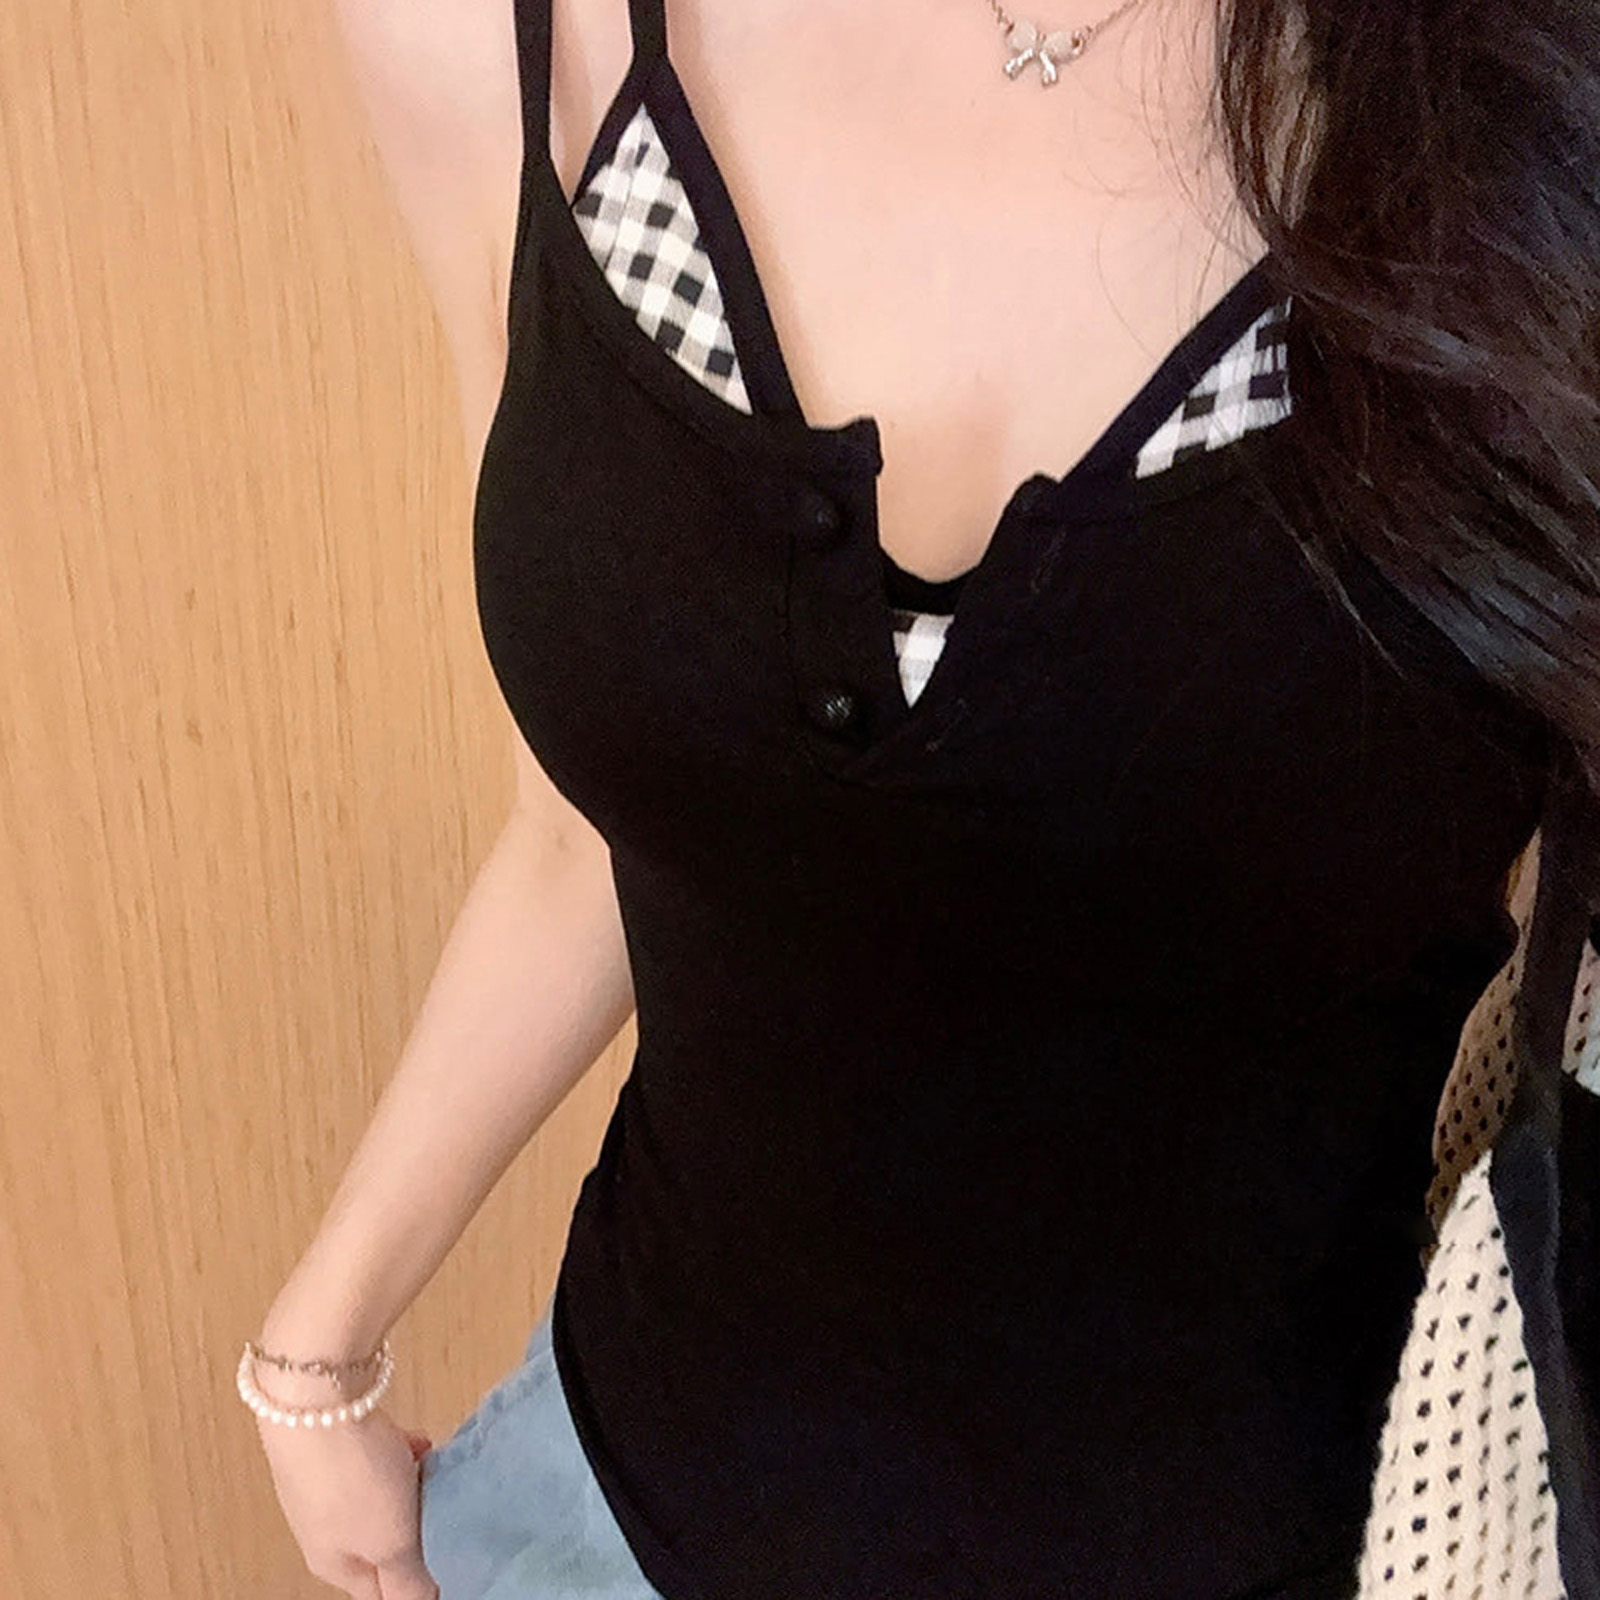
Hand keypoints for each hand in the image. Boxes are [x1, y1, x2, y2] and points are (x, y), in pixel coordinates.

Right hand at [254, 1398, 439, 1598]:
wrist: (315, 1399)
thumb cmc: (351, 1479)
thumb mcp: (390, 1541)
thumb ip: (406, 1580)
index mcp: (335, 1565)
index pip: (383, 1593)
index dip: (420, 1583)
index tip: (452, 1558)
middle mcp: (325, 1531)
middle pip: (385, 1542)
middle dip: (418, 1528)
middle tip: (448, 1511)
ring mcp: (326, 1485)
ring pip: (383, 1498)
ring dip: (411, 1486)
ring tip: (435, 1470)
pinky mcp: (332, 1444)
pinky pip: (375, 1460)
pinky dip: (398, 1454)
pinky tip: (416, 1440)